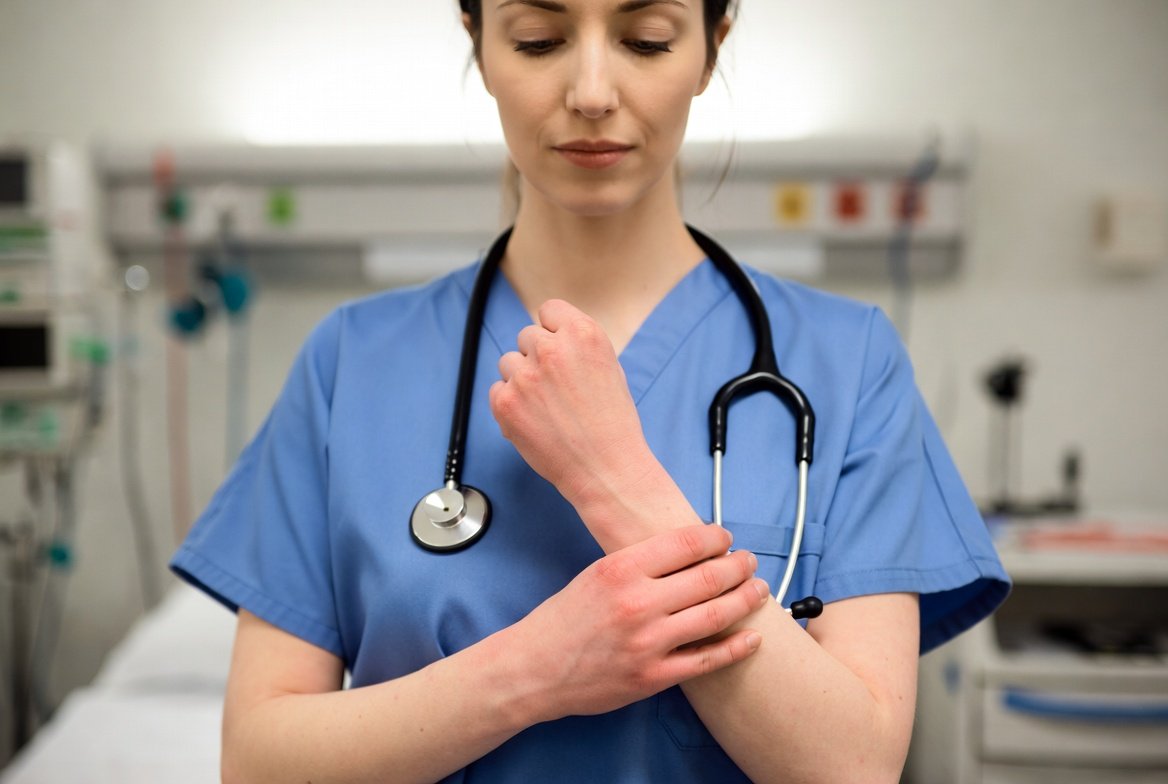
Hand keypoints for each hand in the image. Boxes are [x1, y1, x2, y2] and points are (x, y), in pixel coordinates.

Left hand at [489, 299, 652, 510]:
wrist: (606, 469)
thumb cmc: (613, 424)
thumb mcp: (609, 368)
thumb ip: (577, 346)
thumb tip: (550, 336)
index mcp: (583, 334)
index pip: (550, 310)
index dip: (554, 330)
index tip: (558, 349)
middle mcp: (551, 349)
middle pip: (526, 335)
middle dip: (537, 357)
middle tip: (556, 387)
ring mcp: (525, 375)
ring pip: (509, 361)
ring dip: (522, 379)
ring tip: (546, 406)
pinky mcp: (505, 401)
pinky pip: (497, 389)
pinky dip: (510, 402)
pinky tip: (534, 419)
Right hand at [504, 524, 768, 722]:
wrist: (535, 668)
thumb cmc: (565, 619)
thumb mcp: (596, 575)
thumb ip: (639, 565)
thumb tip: (688, 553)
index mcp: (621, 569)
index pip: (685, 544)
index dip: (715, 537)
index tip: (726, 537)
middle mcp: (637, 603)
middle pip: (708, 577)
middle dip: (738, 566)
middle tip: (749, 562)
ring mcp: (648, 642)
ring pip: (715, 616)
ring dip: (745, 600)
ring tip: (759, 590)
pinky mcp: (653, 676)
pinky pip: (706, 660)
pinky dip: (735, 648)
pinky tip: (753, 638)